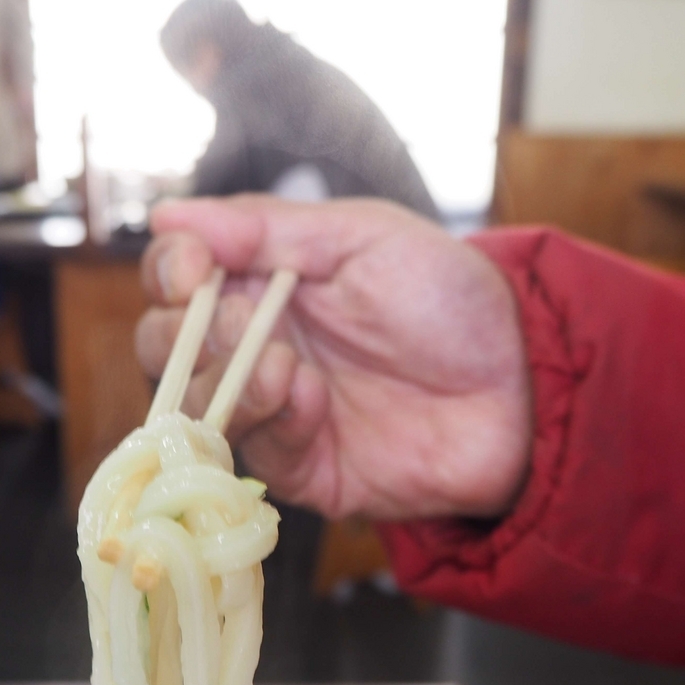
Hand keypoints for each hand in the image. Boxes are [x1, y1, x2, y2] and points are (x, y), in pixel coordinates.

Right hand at [136, 196, 532, 520]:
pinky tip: (314, 399)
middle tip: (242, 320)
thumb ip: (264, 228)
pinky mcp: (299, 467)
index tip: (193, 271)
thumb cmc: (448, 298)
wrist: (519, 384)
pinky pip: (253, 450)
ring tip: (284, 364)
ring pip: (191, 405)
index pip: (175, 279)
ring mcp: (272, 410)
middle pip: (164, 347)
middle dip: (186, 333)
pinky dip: (272, 420)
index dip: (169, 274)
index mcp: (262, 281)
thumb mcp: (361, 236)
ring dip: (224, 379)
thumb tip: (167, 217)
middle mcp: (254, 345)